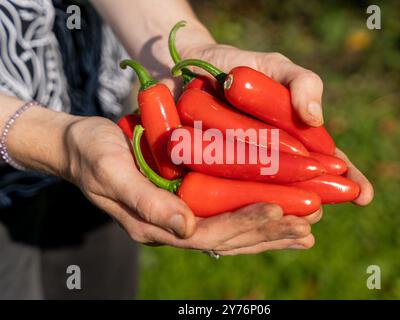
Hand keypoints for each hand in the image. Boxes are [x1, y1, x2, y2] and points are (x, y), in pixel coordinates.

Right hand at [64, 116, 319, 254]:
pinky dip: (253, 216)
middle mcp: (174, 226)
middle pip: (229, 236)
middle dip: (269, 231)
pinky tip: (278, 213)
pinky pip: (225, 214)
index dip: (245, 222)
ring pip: (232, 231)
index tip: (280, 209)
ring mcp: (181, 217)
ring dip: (269, 230)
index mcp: (157, 225)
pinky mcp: (186, 202)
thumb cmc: (93, 154)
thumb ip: (146, 203)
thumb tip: (186, 228)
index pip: (210, 231)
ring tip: (305, 228)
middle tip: (308, 224)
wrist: (79, 147)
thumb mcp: (113, 173)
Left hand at [178, 44, 373, 204]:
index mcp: (296, 139)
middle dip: (314, 201)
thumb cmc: (240, 66)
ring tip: (290, 220)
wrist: (190, 65)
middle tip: (316, 210)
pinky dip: (239, 205)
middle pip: (300, 187)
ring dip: (280, 211)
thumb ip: (303, 83)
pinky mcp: (211, 173)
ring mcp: (243, 169)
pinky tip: (248, 217)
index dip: (348, 180)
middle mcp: (273, 159)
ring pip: (267, 196)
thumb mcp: (276, 67)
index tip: (364, 195)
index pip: (327, 163)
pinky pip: (228, 193)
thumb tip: (315, 118)